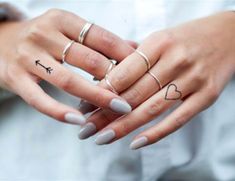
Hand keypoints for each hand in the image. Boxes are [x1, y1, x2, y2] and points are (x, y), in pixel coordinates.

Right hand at [0, 9, 134, 124]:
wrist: (0, 41)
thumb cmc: (44, 39)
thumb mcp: (69, 30)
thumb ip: (99, 40)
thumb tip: (135, 48)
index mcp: (62, 20)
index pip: (101, 37)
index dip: (124, 55)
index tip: (144, 70)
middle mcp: (44, 34)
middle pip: (89, 60)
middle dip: (115, 79)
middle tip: (135, 95)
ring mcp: (28, 56)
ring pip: (69, 80)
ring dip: (97, 97)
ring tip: (120, 109)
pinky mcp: (15, 78)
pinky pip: (40, 99)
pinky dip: (60, 111)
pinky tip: (80, 120)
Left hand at [79, 11, 234, 148]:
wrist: (229, 35)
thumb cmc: (188, 37)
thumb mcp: (160, 38)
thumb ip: (134, 57)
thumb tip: (105, 78)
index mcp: (159, 43)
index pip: (124, 73)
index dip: (102, 92)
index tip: (84, 107)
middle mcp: (175, 60)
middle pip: (134, 94)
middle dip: (105, 114)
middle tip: (86, 129)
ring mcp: (193, 80)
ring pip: (151, 108)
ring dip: (124, 127)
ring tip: (102, 138)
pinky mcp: (207, 96)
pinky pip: (178, 119)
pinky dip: (156, 133)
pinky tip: (135, 143)